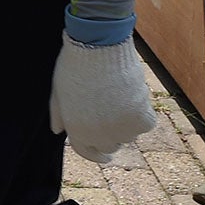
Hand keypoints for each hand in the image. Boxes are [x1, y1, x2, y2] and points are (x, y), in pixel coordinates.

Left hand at [48, 15, 155, 161]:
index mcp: (77, 131)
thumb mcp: (58, 91)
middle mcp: (99, 136)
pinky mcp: (141, 119)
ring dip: (127, 123)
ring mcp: (121, 129)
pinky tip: (135, 97)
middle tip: (113, 118)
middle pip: (110, 146)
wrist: (99, 48)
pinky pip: (146, 123)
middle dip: (110, 135)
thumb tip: (58, 131)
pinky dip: (144, 113)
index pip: (87, 152)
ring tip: (120, 99)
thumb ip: (58, 114)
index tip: (104, 156)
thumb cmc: (75, 66)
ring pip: (129, 135)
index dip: (95, 154)